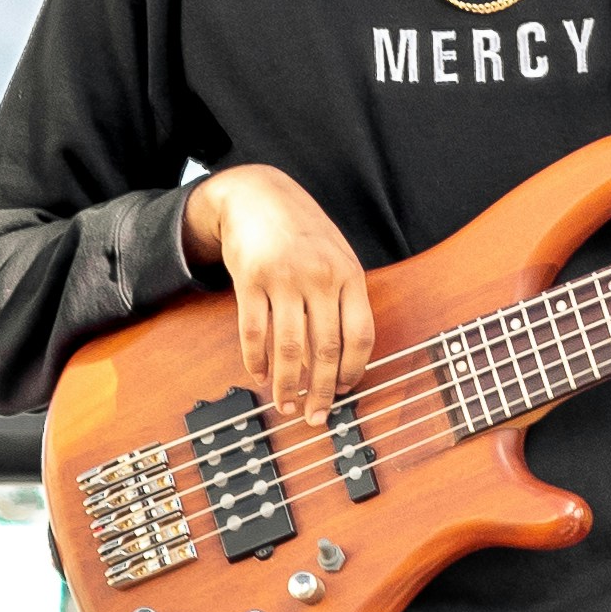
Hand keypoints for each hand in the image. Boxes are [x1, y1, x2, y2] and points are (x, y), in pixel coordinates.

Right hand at [181, 167, 375, 422]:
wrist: (259, 195)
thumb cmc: (303, 232)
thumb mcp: (338, 255)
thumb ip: (345, 296)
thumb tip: (345, 357)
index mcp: (349, 275)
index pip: (360, 334)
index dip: (353, 369)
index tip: (343, 391)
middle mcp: (319, 278)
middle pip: (326, 347)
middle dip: (321, 389)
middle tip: (316, 416)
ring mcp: (284, 278)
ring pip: (290, 346)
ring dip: (288, 384)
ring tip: (286, 405)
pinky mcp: (250, 280)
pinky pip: (254, 331)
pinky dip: (257, 360)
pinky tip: (260, 375)